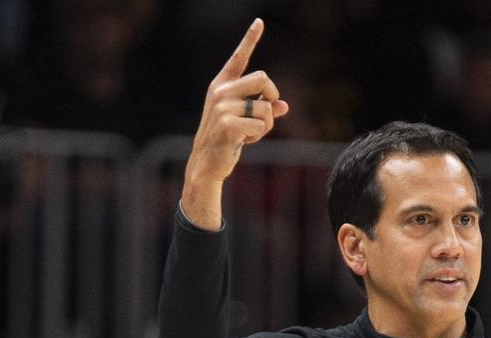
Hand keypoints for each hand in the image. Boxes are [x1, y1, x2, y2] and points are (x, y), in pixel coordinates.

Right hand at [182, 18, 289, 228]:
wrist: (206, 164)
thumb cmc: (227, 140)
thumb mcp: (246, 121)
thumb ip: (264, 109)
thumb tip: (284, 105)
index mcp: (222, 85)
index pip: (238, 58)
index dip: (250, 38)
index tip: (259, 21)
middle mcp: (220, 91)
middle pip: (263, 78)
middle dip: (272, 96)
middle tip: (268, 113)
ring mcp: (222, 106)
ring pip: (265, 107)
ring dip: (266, 124)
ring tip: (249, 134)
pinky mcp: (227, 123)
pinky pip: (260, 125)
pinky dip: (258, 137)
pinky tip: (242, 142)